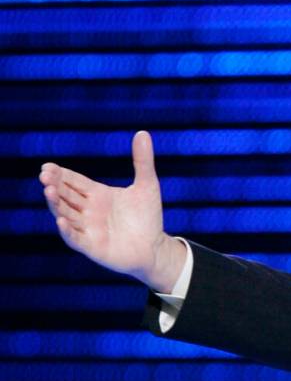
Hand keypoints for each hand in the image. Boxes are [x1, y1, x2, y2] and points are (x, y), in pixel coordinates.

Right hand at [39, 130, 185, 292]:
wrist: (155, 248)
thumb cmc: (148, 218)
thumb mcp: (147, 186)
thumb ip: (143, 162)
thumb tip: (143, 133)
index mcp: (96, 194)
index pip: (72, 181)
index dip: (60, 174)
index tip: (48, 167)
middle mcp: (88, 211)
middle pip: (65, 195)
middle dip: (54, 185)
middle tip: (45, 176)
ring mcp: (88, 229)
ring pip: (66, 214)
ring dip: (56, 204)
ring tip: (49, 191)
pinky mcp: (92, 246)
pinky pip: (75, 238)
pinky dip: (67, 230)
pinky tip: (61, 220)